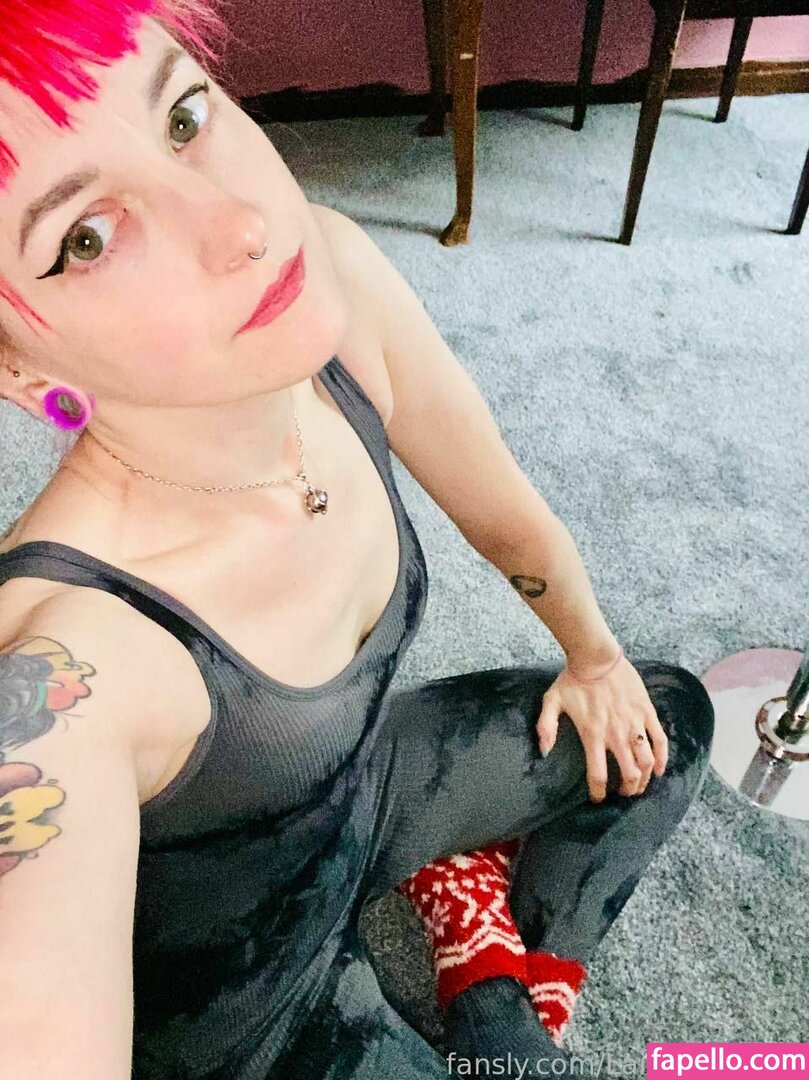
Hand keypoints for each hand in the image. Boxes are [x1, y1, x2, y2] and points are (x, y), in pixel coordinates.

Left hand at [536, 654, 668, 801]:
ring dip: (645, 778)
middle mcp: (616, 733)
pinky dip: (663, 758)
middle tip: (623, 794)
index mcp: (593, 734)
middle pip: (628, 774)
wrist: (596, 655)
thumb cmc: (572, 679)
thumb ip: (545, 727)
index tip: (597, 798)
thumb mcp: (552, 701)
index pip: (597, 774)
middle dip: (627, 790)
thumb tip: (544, 752)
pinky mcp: (646, 712)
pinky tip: (660, 769)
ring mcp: (634, 723)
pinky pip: (660, 740)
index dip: (598, 792)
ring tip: (639, 784)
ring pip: (647, 761)